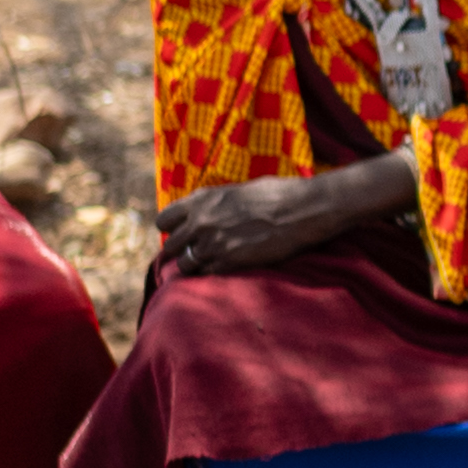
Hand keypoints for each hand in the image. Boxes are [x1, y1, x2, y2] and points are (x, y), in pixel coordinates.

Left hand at [159, 165, 402, 275]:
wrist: (303, 209)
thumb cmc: (277, 195)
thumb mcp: (237, 192)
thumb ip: (215, 205)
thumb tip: (206, 214)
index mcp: (202, 200)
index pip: (164, 220)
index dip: (172, 228)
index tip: (183, 233)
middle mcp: (201, 222)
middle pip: (171, 246)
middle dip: (181, 250)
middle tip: (195, 252)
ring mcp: (214, 245)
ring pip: (186, 266)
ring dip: (195, 266)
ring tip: (211, 263)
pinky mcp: (230, 263)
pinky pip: (207, 275)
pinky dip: (213, 274)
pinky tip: (227, 268)